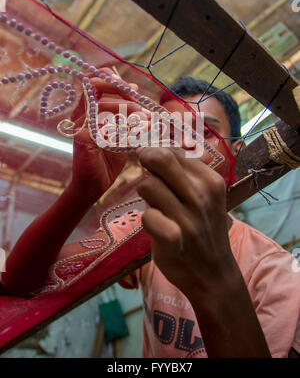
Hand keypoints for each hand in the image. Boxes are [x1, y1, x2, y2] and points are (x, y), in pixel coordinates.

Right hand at [70, 68, 149, 202]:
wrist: (95, 185)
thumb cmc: (107, 157)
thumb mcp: (119, 128)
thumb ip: (124, 109)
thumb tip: (134, 87)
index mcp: (86, 108)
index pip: (95, 81)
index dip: (114, 80)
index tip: (134, 90)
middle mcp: (79, 113)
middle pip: (96, 86)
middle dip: (122, 90)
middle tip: (142, 103)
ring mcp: (79, 125)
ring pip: (103, 106)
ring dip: (129, 110)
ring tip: (148, 120)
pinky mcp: (82, 140)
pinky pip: (106, 127)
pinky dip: (127, 128)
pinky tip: (143, 132)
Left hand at [136, 147, 236, 296]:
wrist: (214, 273)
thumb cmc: (202, 228)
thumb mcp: (203, 197)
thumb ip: (181, 174)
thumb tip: (147, 150)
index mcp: (210, 181)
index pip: (173, 152)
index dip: (156, 154)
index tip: (151, 164)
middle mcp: (201, 195)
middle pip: (160, 159)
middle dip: (146, 162)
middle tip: (145, 174)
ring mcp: (188, 218)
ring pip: (148, 185)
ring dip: (145, 195)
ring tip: (156, 207)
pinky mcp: (174, 239)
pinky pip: (147, 216)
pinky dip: (147, 221)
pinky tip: (156, 228)